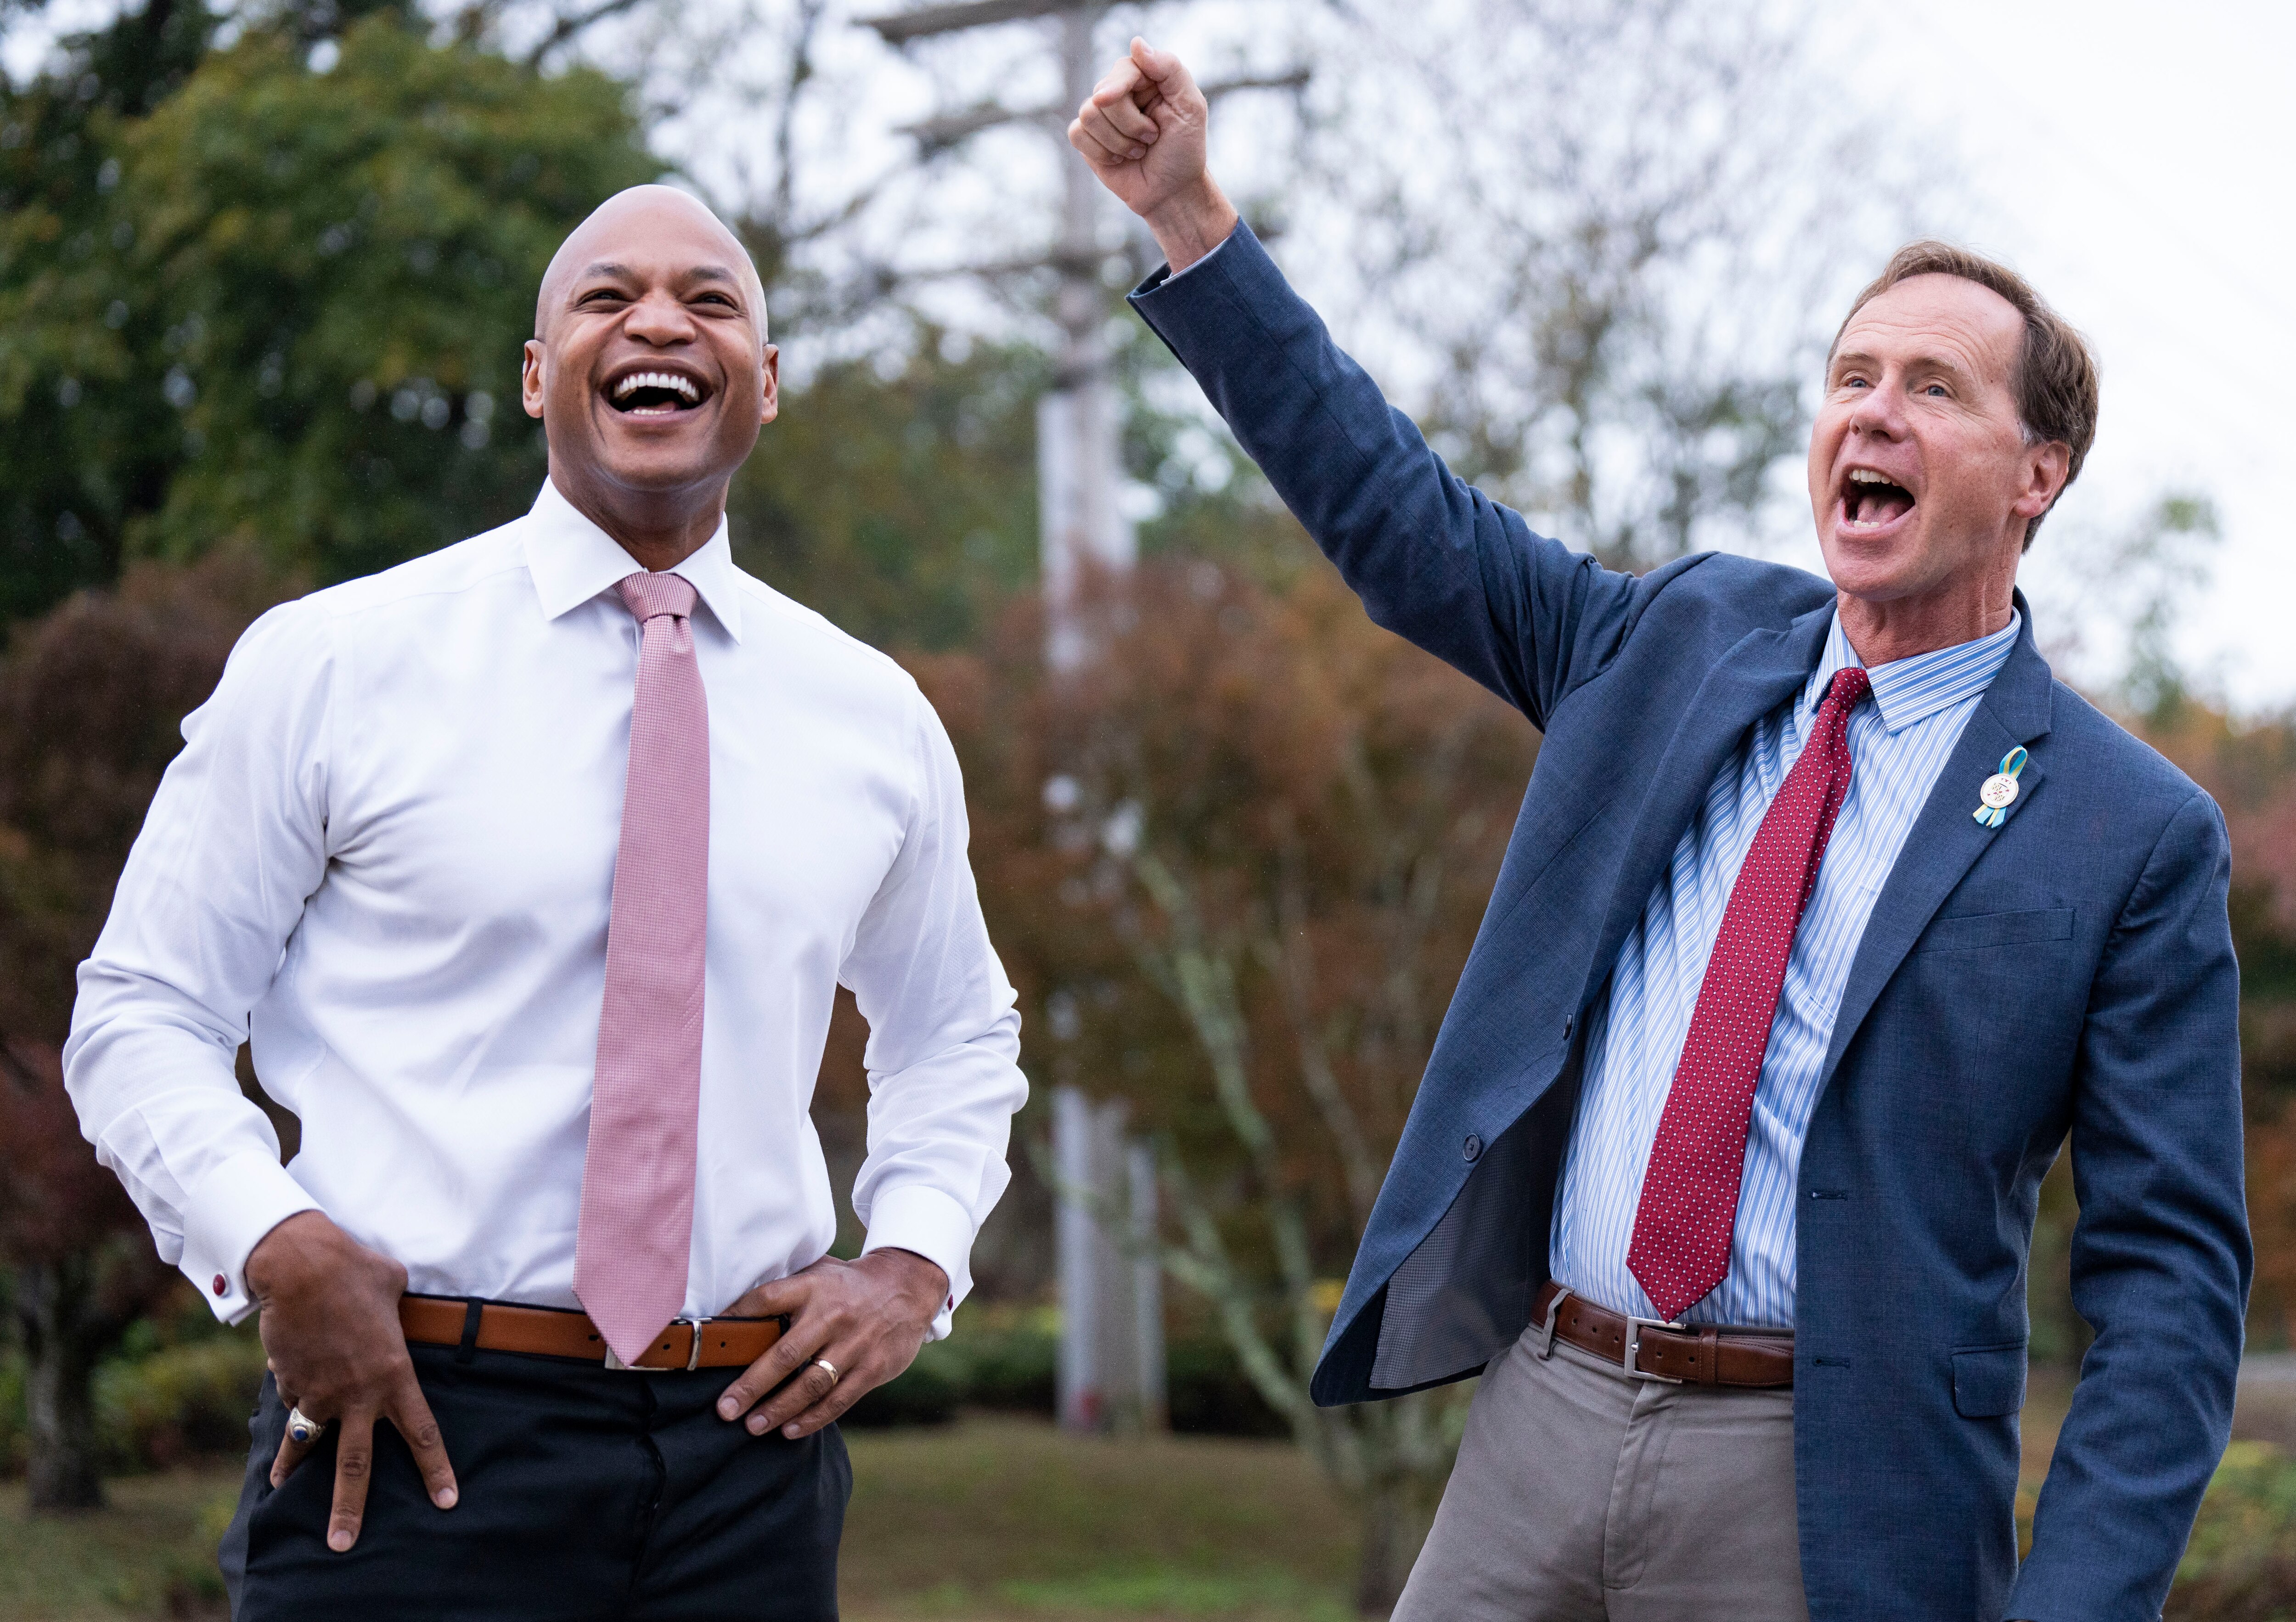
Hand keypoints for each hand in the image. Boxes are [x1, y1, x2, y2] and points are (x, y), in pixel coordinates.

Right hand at [246, 1211, 456, 1550]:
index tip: (446, 1502)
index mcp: (394, 1375)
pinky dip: (291, 1398)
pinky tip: (287, 1379)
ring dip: (293, 1469)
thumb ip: (395, 1314)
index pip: (421, 1433)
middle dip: (349, 1509)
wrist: (300, 1267)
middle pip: (355, 1465)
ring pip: (309, 1439)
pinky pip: (292, 1401)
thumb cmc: (355, 1269)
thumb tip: (389, 1308)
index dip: (435, 1470)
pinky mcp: (288, 1384)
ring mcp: (319, 1394)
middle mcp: (357, 1395)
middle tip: (343, 1545)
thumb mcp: (393, 1288)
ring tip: (283, 1491)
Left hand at [711, 1249, 948, 1439]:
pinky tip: (790, 1430)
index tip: (710, 1344)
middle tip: (725, 1409)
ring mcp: (855, 1344)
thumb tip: (732, 1316)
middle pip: (785, 1353)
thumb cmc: (848, 1287)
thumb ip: (785, 1291)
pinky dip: (813, 1418)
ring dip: (779, 1409)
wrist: (908, 1287)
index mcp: (814, 1286)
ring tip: (753, 1426)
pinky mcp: (873, 1368)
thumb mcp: (819, 1274)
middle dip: (752, 1385)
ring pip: (811, 1384)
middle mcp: (833, 1315)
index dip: (736, 1318)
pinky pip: (838, 1399)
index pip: (766, 1300)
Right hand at [1067, 37, 1239, 272]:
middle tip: (1151, 140)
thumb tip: (1136, 43)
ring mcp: (1101, 114)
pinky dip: (1100, 152)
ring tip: (1138, 151)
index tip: (1112, 98)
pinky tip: (1118, 159)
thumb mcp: (1190, 107)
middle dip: (1129, 125)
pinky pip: (1077, 133)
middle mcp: (1121, 92)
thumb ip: (1169, 69)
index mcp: (1147, 78)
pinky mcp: (1087, 138)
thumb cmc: (1184, 150)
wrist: (1171, 192)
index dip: (1118, 85)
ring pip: (1088, 115)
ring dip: (1118, 142)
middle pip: (1102, 95)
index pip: (1123, 69)